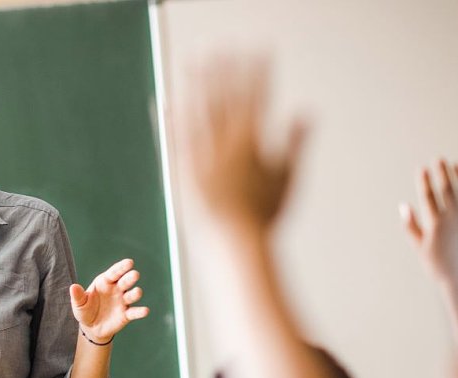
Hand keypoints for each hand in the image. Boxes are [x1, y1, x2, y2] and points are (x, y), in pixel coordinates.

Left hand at [71, 258, 148, 342]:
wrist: (92, 327)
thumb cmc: (85, 310)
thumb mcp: (79, 304)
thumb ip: (77, 296)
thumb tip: (73, 287)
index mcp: (105, 282)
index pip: (114, 273)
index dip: (122, 267)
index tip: (129, 262)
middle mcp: (117, 289)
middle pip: (125, 281)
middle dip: (130, 278)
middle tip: (135, 274)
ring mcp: (123, 302)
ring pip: (131, 295)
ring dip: (135, 293)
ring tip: (137, 292)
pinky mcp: (126, 315)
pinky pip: (134, 312)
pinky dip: (140, 312)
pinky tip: (145, 310)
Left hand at [182, 58, 307, 236]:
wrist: (233, 241)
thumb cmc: (263, 215)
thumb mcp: (287, 177)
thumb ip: (295, 141)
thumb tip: (306, 111)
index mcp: (253, 143)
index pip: (258, 97)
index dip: (260, 70)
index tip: (262, 48)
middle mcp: (225, 143)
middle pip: (226, 96)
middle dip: (226, 68)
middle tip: (222, 42)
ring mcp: (201, 154)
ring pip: (198, 110)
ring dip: (196, 83)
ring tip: (194, 58)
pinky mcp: (182, 168)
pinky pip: (174, 136)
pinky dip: (170, 117)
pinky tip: (165, 99)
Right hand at [400, 158, 457, 287]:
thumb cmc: (438, 264)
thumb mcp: (420, 246)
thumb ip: (411, 226)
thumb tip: (403, 206)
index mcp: (436, 224)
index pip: (428, 197)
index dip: (424, 181)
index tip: (421, 168)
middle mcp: (452, 219)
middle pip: (447, 190)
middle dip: (442, 173)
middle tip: (439, 159)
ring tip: (455, 164)